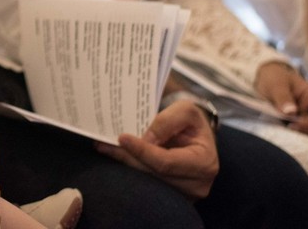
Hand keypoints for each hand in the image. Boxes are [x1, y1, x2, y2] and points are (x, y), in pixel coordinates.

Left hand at [96, 99, 218, 200]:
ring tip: (104, 148)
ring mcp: (184, 194)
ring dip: (125, 163)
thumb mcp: (186, 110)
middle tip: (103, 143)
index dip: (142, 151)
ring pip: (147, 181)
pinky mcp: (171, 196)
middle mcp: (196, 184)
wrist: (197, 137)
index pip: (166, 162)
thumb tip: (146, 139)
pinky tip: (116, 156)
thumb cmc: (192, 123)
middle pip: (153, 174)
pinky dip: (131, 170)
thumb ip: (167, 121)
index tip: (122, 138)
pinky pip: (148, 185)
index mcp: (204, 163)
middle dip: (127, 157)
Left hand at [255, 60, 307, 134]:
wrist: (266, 80)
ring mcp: (307, 118)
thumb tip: (290, 112)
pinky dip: (290, 135)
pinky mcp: (298, 125)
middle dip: (303, 132)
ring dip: (295, 135)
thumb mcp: (275, 84)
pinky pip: (298, 134)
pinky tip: (279, 133)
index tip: (294, 127)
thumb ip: (282, 96)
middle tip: (284, 132)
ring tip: (280, 132)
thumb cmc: (274, 78)